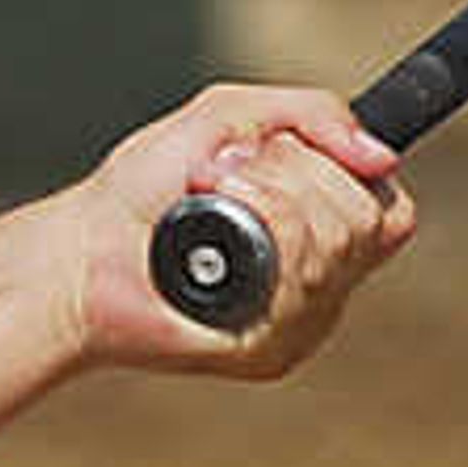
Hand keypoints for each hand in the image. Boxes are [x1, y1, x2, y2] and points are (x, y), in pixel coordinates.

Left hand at [61, 82, 412, 377]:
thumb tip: (382, 157)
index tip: (275, 153)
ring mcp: (297, 323)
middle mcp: (319, 284)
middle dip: (296, 176)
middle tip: (226, 177)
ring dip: (272, 198)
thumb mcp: (232, 118)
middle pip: (368, 220)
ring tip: (210, 198)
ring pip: (339, 245)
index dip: (342, 169)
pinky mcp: (268, 352)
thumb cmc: (140, 189)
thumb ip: (316, 114)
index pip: (389, 209)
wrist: (79, 250)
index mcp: (321, 234)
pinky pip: (304, 285)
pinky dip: (261, 233)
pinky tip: (208, 239)